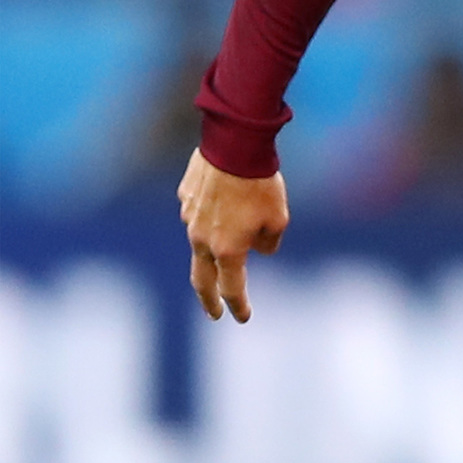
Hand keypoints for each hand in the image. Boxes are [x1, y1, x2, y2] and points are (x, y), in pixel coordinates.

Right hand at [178, 148, 289, 321]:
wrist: (234, 146)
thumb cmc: (261, 185)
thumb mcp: (278, 219)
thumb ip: (268, 242)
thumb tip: (257, 250)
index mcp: (227, 249)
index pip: (231, 288)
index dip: (238, 305)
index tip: (241, 317)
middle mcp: (202, 238)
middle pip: (201, 278)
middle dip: (208, 299)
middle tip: (214, 313)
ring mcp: (188, 217)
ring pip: (201, 240)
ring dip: (216, 243)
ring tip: (237, 226)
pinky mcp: (184, 197)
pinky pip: (199, 213)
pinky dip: (212, 215)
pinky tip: (226, 199)